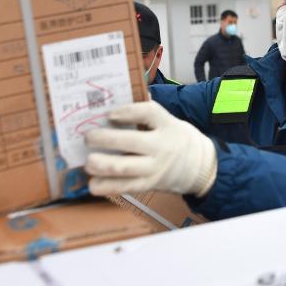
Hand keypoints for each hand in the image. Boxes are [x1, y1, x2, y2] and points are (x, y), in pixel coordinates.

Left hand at [84, 101, 216, 196]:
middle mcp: (161, 146)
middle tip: (88, 137)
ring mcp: (155, 168)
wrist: (198, 166)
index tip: (110, 113)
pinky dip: (106, 186)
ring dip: (102, 164)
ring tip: (87, 162)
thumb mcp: (168, 121)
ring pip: (124, 167)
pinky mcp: (148, 185)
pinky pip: (125, 187)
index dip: (128, 112)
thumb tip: (116, 98)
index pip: (148, 113)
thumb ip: (145, 113)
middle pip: (131, 141)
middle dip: (104, 139)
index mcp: (167, 125)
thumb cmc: (174, 138)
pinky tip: (93, 184)